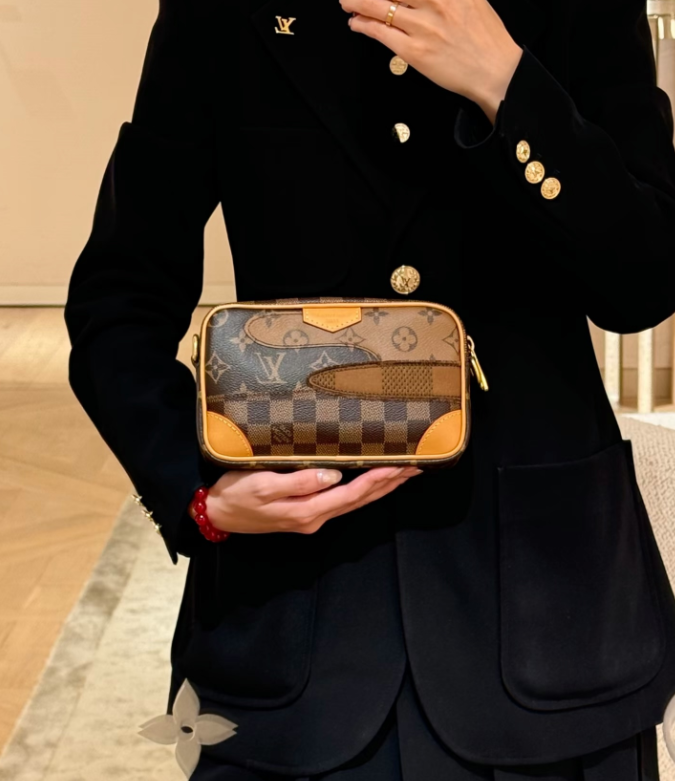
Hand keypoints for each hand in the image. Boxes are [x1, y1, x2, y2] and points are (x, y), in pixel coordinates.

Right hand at [191, 466, 421, 535]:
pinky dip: (362, 491)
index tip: (402, 466)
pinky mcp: (304, 513)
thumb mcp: (263, 484)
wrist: (214, 513)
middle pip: (360, 500)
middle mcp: (314, 518)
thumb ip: (299, 482)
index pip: (352, 493)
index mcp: (307, 511)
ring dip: (379, 488)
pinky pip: (342, 502)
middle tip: (416, 467)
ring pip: (354, 502)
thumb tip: (332, 475)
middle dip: (389, 484)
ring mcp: (310, 518)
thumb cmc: (235, 493)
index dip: (378, 480)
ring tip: (402, 473)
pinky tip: (370, 483)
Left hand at [340, 0, 522, 122]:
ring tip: (347, 3)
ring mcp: (423, 26)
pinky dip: (364, 26)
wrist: (496, 71)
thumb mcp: (473, 0)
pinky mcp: (415, 51)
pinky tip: (356, 23)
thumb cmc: (487, 40)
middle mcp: (436, 2)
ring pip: (380, 7)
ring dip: (358, 3)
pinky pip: (381, 33)